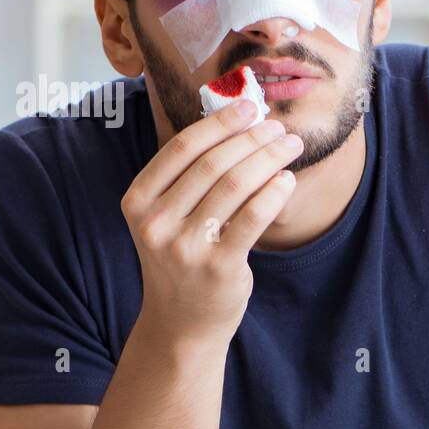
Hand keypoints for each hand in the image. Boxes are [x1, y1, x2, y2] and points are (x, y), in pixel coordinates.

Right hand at [120, 99, 303, 345]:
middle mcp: (155, 222)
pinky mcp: (218, 267)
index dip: (220, 122)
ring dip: (269, 158)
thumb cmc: (181, 257)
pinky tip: (287, 179)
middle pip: (213, 163)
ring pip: (235, 185)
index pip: (182, 148)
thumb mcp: (168, 216)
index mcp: (138, 200)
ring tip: (290, 146)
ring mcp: (185, 247)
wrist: (182, 321)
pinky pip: (253, 218)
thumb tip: (238, 120)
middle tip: (278, 127)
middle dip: (252, 138)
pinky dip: (274, 193)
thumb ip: (190, 175)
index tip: (248, 107)